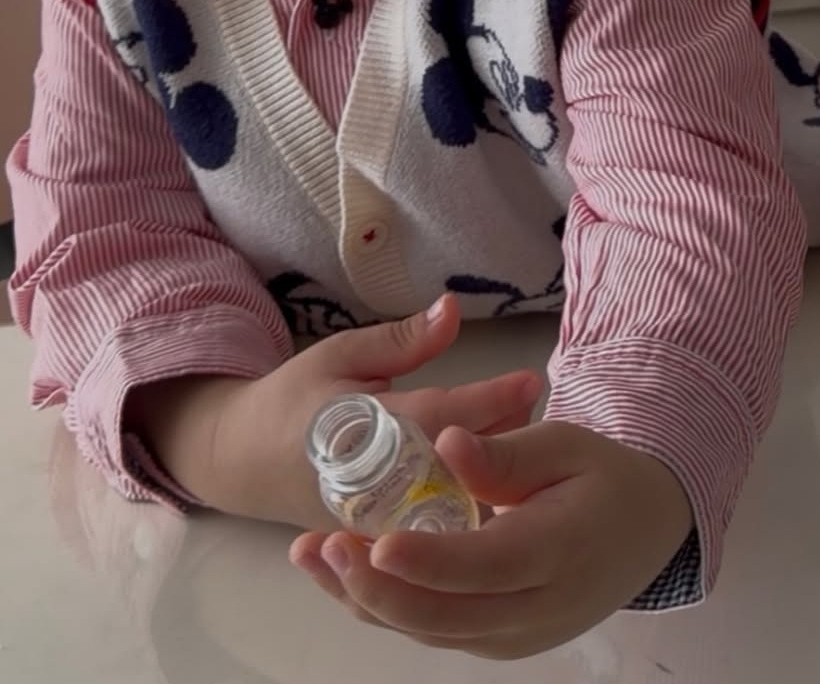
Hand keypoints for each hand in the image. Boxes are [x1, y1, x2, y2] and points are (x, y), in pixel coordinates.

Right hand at [136, 294, 541, 528]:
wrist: (245, 465)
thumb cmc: (297, 399)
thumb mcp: (340, 354)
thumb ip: (401, 340)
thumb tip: (453, 308)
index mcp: (361, 428)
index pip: (437, 415)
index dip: (487, 401)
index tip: (531, 380)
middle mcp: (374, 483)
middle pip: (454, 467)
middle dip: (502, 438)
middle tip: (539, 407)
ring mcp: (377, 523)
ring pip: (451, 505)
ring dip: (492, 474)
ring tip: (528, 439)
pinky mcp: (380, 546)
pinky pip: (435, 532)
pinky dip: (470, 506)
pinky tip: (503, 486)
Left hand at [290, 420, 693, 658]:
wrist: (647, 530)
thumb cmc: (604, 477)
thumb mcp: (567, 445)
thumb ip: (507, 451)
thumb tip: (448, 443)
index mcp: (558, 551)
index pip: (484, 565)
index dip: (427, 561)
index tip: (375, 541)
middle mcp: (535, 608)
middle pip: (445, 616)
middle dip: (375, 588)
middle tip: (322, 546)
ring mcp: (515, 634)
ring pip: (430, 631)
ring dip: (366, 600)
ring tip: (310, 556)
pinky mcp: (499, 640)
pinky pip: (435, 630)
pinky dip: (386, 606)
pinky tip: (344, 573)